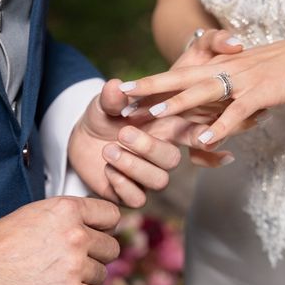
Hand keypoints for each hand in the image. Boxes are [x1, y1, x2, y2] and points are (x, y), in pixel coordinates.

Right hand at [0, 196, 120, 284]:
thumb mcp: (36, 212)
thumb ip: (68, 215)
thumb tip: (92, 222)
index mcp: (67, 210)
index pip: (112, 215)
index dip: (105, 225)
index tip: (100, 232)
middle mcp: (75, 235)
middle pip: (111, 247)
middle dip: (96, 253)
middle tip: (76, 257)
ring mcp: (74, 266)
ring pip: (102, 273)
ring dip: (86, 276)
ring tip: (61, 274)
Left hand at [70, 80, 232, 206]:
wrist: (81, 138)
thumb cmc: (104, 116)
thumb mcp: (105, 103)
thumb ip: (112, 97)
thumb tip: (115, 86)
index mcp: (166, 129)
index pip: (192, 134)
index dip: (202, 137)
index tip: (203, 137)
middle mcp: (161, 155)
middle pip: (172, 159)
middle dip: (148, 147)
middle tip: (123, 133)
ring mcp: (148, 176)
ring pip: (159, 181)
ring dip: (133, 166)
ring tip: (108, 150)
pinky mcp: (130, 193)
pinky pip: (137, 199)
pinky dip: (123, 185)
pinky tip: (107, 170)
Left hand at [120, 34, 284, 145]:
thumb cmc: (284, 69)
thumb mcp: (250, 78)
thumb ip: (229, 92)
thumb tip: (214, 112)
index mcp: (221, 66)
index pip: (181, 72)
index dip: (154, 80)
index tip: (127, 89)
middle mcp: (226, 70)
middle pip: (182, 77)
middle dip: (151, 86)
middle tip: (123, 95)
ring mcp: (242, 80)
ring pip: (203, 91)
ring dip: (177, 103)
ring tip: (152, 114)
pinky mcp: (261, 92)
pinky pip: (236, 111)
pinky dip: (221, 126)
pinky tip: (206, 140)